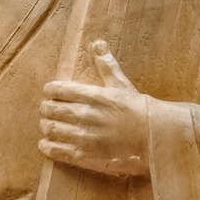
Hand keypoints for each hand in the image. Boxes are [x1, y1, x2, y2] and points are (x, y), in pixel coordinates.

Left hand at [39, 40, 152, 178]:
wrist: (153, 138)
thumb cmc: (137, 110)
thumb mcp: (121, 84)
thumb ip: (106, 64)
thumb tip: (98, 43)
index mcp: (91, 95)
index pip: (57, 89)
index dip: (50, 91)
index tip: (50, 93)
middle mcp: (83, 115)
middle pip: (49, 109)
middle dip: (46, 109)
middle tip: (48, 110)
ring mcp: (82, 136)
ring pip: (50, 129)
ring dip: (46, 126)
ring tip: (48, 126)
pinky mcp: (83, 155)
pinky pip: (56, 151)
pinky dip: (47, 146)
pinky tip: (46, 144)